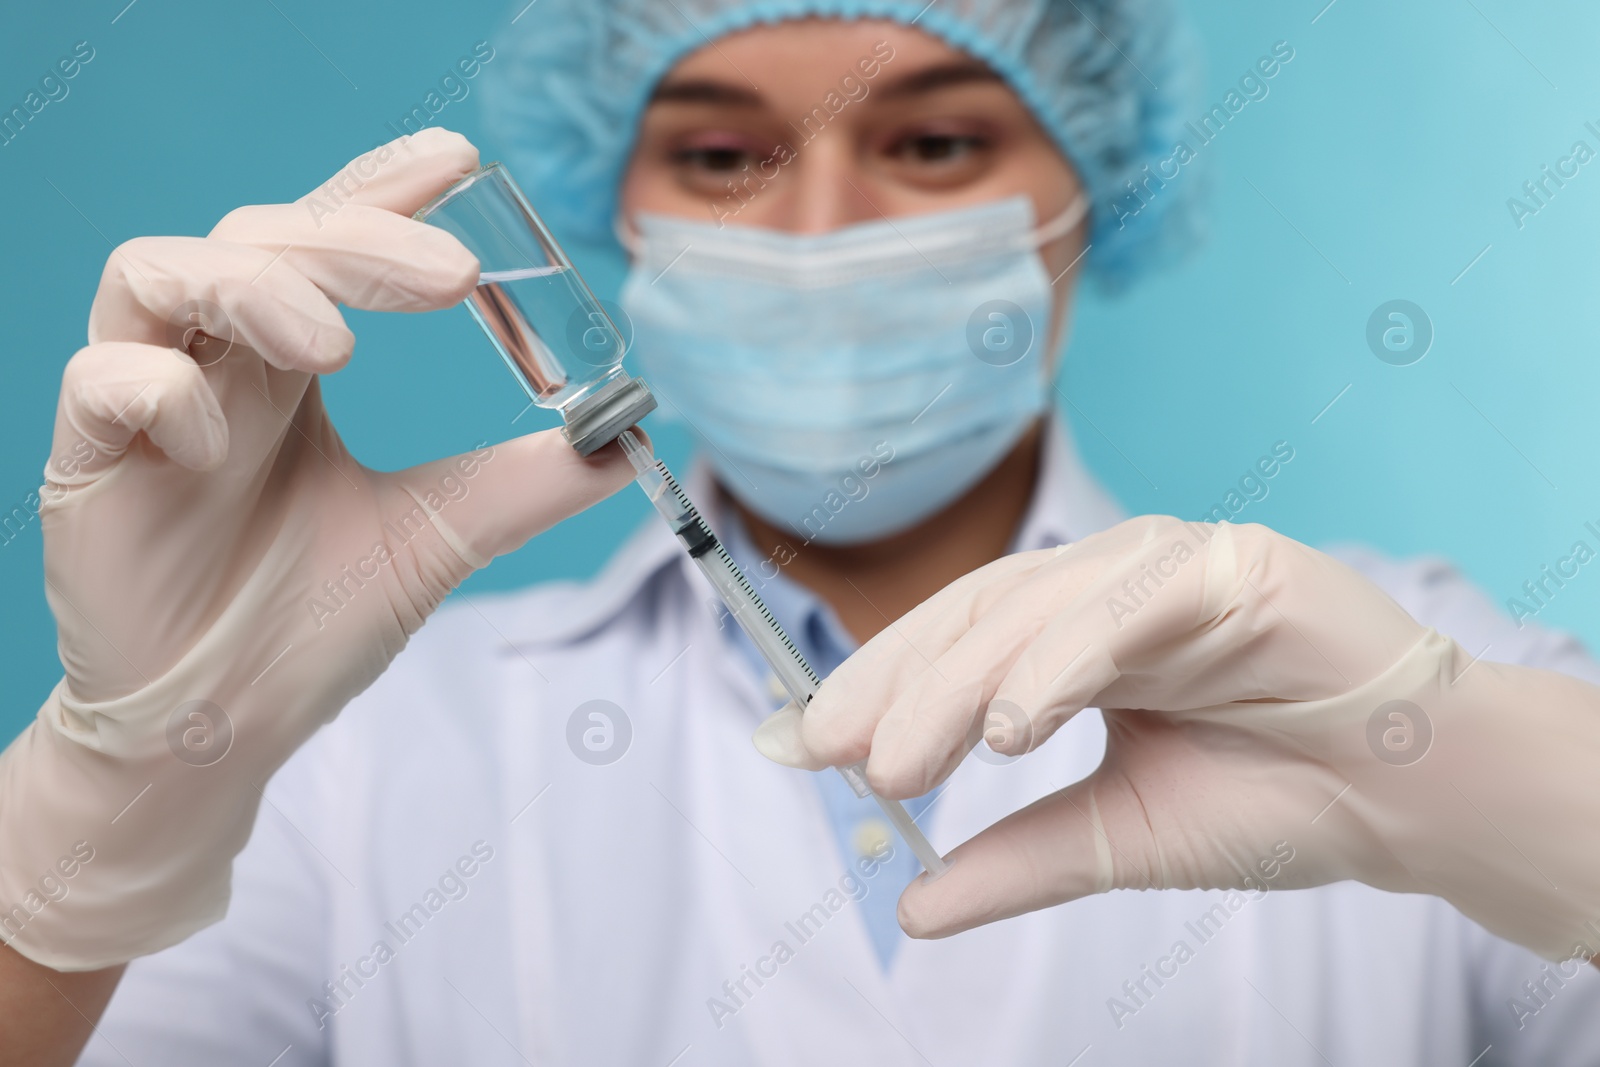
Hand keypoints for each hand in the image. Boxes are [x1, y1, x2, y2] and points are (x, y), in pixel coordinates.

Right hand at [0, 129, 635, 970]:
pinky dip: (162, 391)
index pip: (329, 238)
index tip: (457, 166)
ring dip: (254, 289)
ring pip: (159, 274)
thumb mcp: (440, 536)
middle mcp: (220, 362)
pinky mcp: (87, 462)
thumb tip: (629, 435)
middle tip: (450, 279)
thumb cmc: (311, 621)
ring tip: (333, 348)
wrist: (225, 727)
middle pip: (261, 237)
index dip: (381, 191)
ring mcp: (146, 405)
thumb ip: (526, 482)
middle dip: (354, 240)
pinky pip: (100, 379)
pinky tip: (218, 448)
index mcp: (293, 363)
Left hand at [755, 516, 1599, 960]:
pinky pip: (1127, 606)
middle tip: (836, 759)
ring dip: (961, 684)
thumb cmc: (1273, 798)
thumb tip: (911, 905)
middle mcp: (1105, 588)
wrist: (1409, 798)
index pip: (953, 646)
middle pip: (976, 620)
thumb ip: (1015, 859)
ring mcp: (1164, 567)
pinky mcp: (1229, 566)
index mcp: (1072, 638)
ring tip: (901, 761)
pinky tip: (1012, 721)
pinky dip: (1062, 659)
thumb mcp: (1116, 837)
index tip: (801, 747)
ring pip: (1035, 609)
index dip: (875, 689)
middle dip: (896, 689)